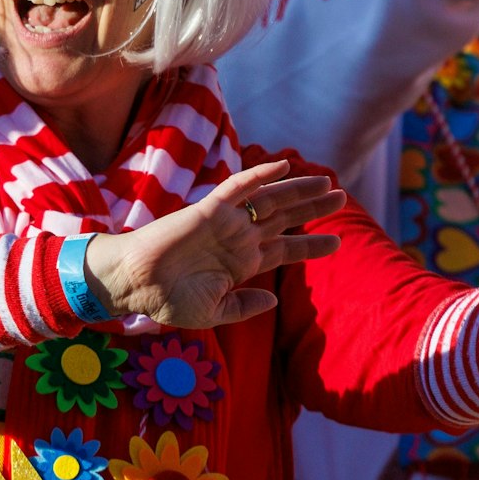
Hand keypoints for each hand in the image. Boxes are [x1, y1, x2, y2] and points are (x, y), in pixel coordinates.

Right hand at [83, 159, 344, 328]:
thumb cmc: (168, 301)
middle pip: (285, 219)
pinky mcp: (209, 210)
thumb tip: (275, 299)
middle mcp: (239, 239)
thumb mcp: (215, 312)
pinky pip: (238, 188)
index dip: (312, 245)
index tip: (338, 242)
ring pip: (270, 200)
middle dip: (313, 209)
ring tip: (328, 185)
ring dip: (298, 191)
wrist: (136, 285)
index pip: (285, 249)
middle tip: (342, 198)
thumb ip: (245, 305)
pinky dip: (260, 176)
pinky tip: (283, 167)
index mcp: (243, 264)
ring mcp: (226, 223)